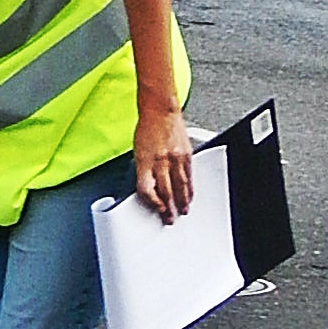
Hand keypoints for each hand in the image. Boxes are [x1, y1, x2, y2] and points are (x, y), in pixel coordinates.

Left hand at [134, 103, 192, 221]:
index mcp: (144, 160)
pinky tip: (190, 195)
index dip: (152, 203)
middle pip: (166, 191)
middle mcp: (160, 160)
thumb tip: (148, 188)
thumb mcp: (137, 150)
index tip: (155, 209)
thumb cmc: (146, 127)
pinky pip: (189, 176)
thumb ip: (143, 170)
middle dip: (168, 208)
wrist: (160, 109)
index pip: (147, 189)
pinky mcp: (187, 154)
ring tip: (182, 211)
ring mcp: (175, 158)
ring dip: (182, 201)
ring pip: (180, 186)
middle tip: (170, 219)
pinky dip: (190, 188)